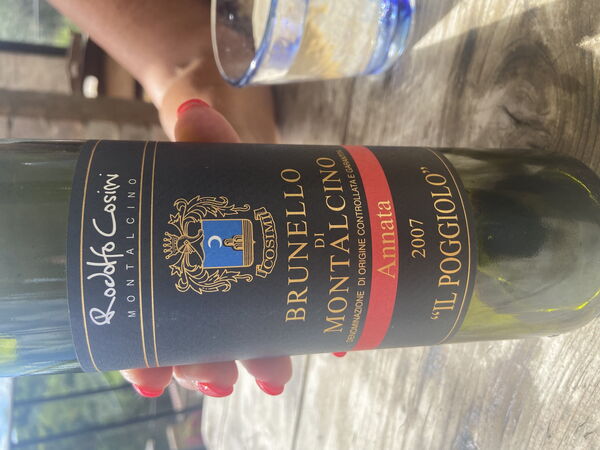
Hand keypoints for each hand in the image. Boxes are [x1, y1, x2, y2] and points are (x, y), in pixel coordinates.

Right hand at [120, 99, 291, 397]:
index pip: (150, 321)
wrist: (255, 167)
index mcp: (177, 267)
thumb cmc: (220, 169)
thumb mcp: (209, 154)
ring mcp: (248, 290)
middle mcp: (207, 287)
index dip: (146, 355)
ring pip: (244, 340)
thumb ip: (204, 140)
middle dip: (204, 366)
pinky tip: (334, 343)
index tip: (148, 379)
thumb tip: (190, 111)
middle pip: (197, 341)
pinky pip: (296, 318)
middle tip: (217, 379)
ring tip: (272, 377)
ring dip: (255, 361)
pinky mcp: (287, 286)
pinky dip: (312, 333)